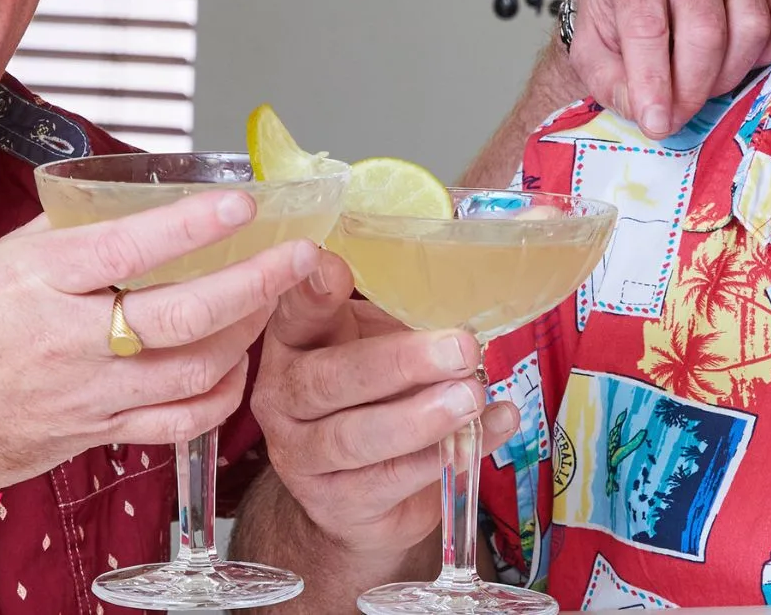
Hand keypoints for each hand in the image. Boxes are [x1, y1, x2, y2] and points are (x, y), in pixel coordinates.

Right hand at [0, 190, 318, 496]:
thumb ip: (61, 232)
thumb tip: (119, 194)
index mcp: (35, 283)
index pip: (125, 248)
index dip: (190, 225)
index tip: (242, 202)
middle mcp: (66, 341)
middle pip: (180, 316)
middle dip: (252, 283)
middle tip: (298, 254)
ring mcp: (87, 395)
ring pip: (192, 370)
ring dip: (247, 334)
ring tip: (272, 298)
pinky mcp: (97, 434)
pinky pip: (178, 422)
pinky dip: (220, 395)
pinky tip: (237, 366)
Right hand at [250, 251, 517, 557]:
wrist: (352, 494)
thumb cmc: (370, 398)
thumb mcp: (375, 345)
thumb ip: (399, 322)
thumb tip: (459, 303)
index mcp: (291, 343)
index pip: (294, 313)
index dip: (310, 292)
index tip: (333, 268)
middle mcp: (283, 398)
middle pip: (329, 380)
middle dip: (398, 363)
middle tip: (461, 348)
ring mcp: (303, 456)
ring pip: (355, 438)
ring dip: (420, 417)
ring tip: (471, 397)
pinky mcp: (337, 503)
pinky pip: (391, 481)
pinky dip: (445, 456)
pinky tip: (487, 431)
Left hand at [566, 0, 770, 138]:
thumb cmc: (616, 22)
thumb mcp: (592, 54)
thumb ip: (612, 84)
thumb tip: (652, 113)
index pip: (648, 26)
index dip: (654, 82)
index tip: (657, 122)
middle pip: (706, 30)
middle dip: (694, 87)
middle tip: (680, 114)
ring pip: (751, 25)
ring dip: (731, 72)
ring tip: (705, 85)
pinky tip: (747, 60)